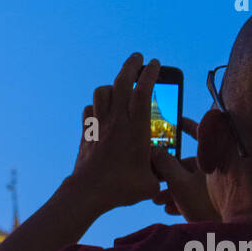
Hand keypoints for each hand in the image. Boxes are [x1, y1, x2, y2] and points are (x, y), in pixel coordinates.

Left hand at [70, 54, 163, 211]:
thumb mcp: (151, 183)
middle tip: (138, 57)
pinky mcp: (86, 131)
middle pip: (121, 82)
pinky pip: (89, 108)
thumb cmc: (121, 189)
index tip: (155, 63)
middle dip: (130, 65)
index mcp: (136, 130)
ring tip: (120, 86)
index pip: (143, 92)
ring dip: (112, 84)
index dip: (150, 74)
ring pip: (102, 91)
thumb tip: (166, 166)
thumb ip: (161, 171)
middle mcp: (116, 121)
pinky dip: (96, 104)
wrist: (88, 192)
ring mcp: (99, 124)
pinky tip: (103, 109)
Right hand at [150, 118, 219, 221]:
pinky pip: (196, 196)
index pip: (199, 135)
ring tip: (157, 201)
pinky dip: (182, 200)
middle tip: (152, 179)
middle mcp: (214, 170)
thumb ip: (164, 163)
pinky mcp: (215, 203)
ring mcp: (215, 187)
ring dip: (171, 190)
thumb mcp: (178, 182)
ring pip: (189, 182)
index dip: (187, 127)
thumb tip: (152, 148)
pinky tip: (170, 210)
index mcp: (210, 158)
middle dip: (167, 173)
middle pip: (186, 165)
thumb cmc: (204, 203)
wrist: (227, 232)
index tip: (177, 121)